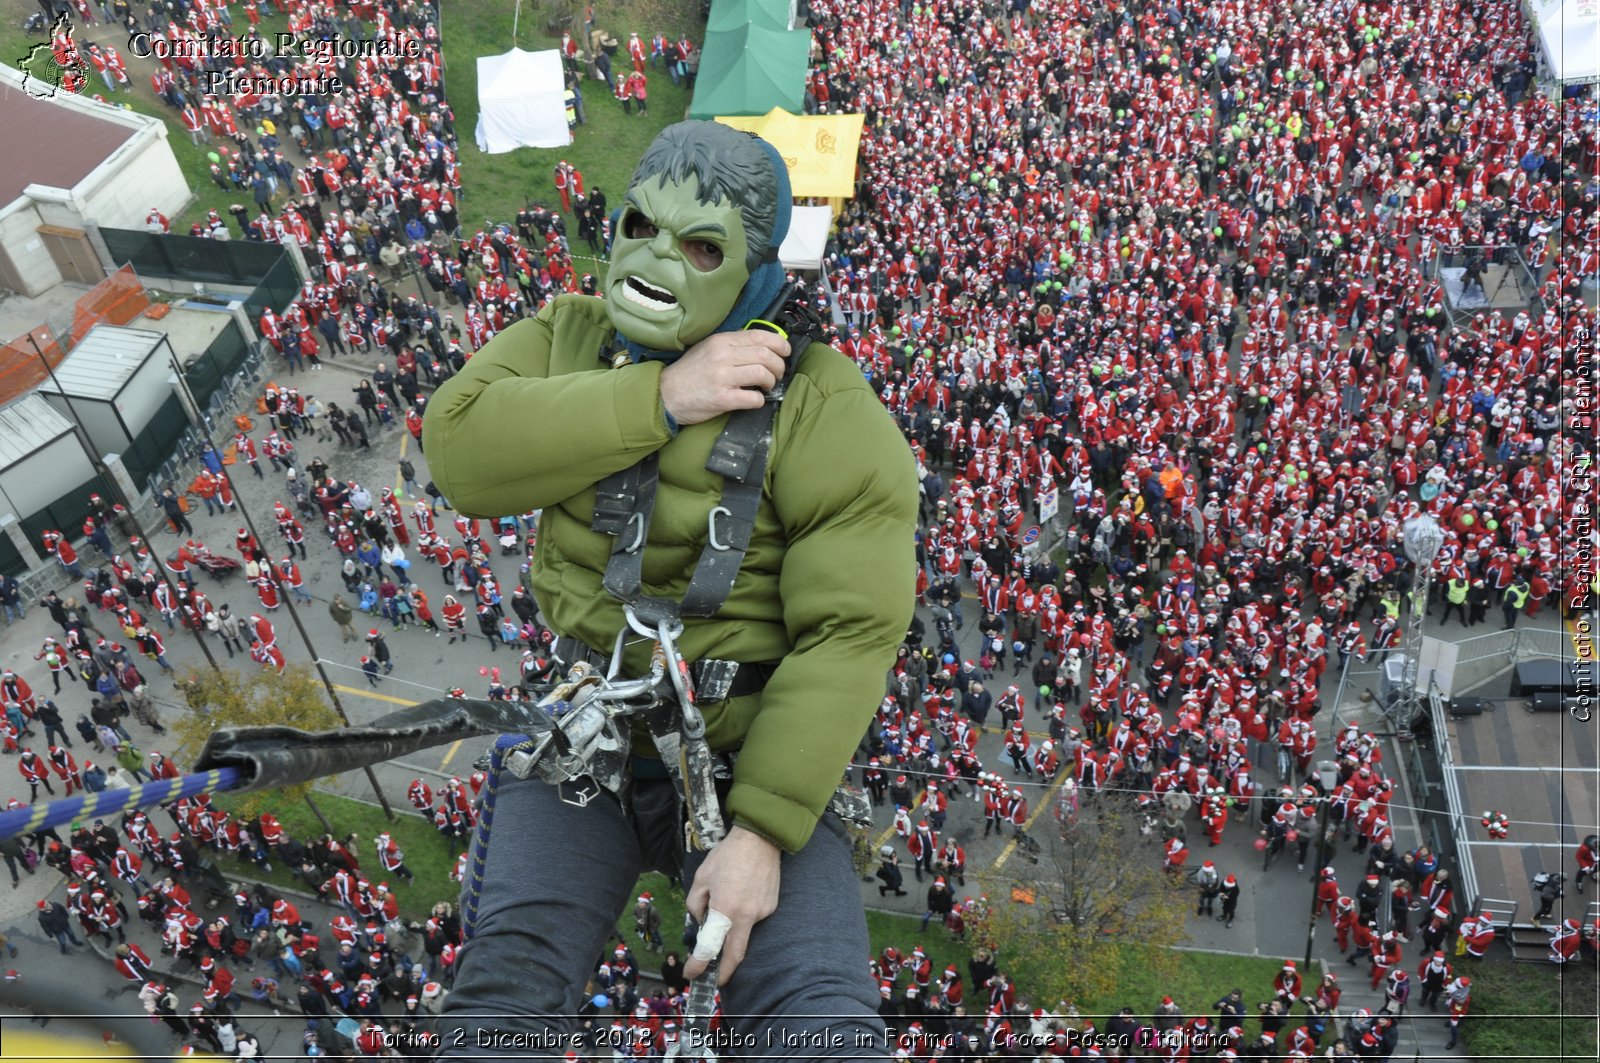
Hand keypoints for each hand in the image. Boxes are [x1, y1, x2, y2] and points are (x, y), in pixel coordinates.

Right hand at [659, 331, 790, 426]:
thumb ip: (731, 344)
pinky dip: (760, 400)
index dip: (779, 343)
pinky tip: (754, 400)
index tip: (785, 352)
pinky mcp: (722, 399)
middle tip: (777, 374)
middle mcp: (722, 356)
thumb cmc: (690, 372)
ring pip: (762, 374)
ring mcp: (722, 377)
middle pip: (765, 355)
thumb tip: (761, 345)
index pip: (759, 336)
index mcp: (721, 341)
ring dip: (771, 382)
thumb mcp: (708, 349)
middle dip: (778, 366)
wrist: (666, 394)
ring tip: (766, 387)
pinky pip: (753, 398)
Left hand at [682, 826, 780, 985]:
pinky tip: (741, 893)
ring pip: (744, 931)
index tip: (692, 973)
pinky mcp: (771, 907)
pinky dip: (743, 914)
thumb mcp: (701, 878)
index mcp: (725, 910)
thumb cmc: (727, 856)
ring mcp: (762, 913)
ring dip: (732, 927)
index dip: (699, 964)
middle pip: (736, 954)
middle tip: (715, 979)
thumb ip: (696, 905)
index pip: (710, 947)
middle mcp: (747, 916)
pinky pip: (753, 917)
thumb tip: (702, 922)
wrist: (760, 839)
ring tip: (728, 898)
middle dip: (725, 972)